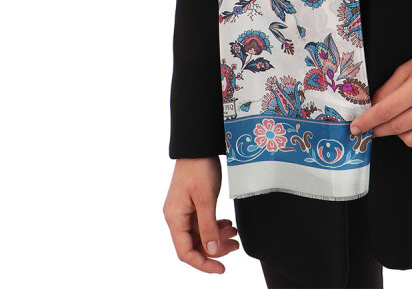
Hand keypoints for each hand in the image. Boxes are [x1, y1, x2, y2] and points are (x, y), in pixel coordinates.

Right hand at [163, 155, 239, 274]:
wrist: (198, 145)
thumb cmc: (198, 167)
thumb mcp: (206, 198)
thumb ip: (208, 226)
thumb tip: (211, 251)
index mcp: (175, 218)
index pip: (186, 252)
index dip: (203, 263)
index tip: (220, 268)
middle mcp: (177, 217)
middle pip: (194, 244)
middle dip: (215, 249)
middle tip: (235, 246)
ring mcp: (184, 210)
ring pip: (201, 234)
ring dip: (218, 238)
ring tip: (235, 236)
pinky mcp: (193, 204)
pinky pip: (203, 222)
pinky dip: (216, 226)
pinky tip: (228, 225)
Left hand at [350, 23, 411, 150]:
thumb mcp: (409, 67)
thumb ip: (388, 88)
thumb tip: (371, 108)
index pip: (385, 110)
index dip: (367, 121)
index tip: (356, 127)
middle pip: (396, 128)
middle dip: (379, 129)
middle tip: (373, 126)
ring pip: (410, 140)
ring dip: (400, 133)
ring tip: (403, 118)